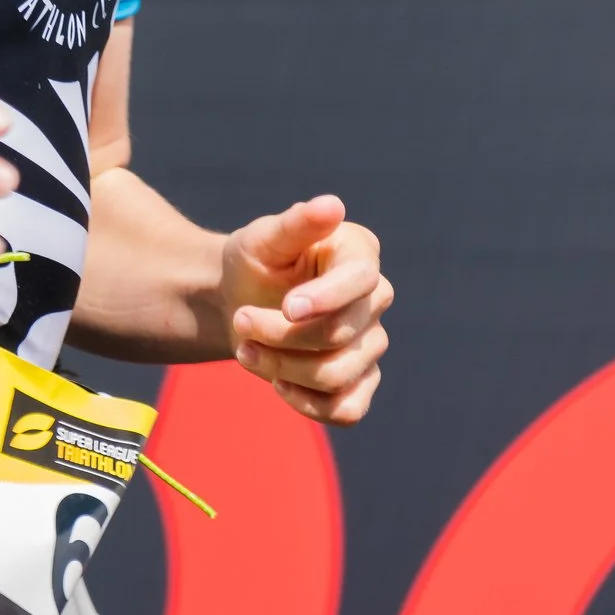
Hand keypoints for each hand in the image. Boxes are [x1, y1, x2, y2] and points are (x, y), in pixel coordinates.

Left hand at [219, 194, 390, 423]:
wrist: (239, 302)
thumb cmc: (254, 263)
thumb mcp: (262, 239)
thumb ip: (295, 225)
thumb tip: (333, 206)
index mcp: (359, 254)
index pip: (359, 282)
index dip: (325, 299)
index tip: (287, 307)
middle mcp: (375, 299)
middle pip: (340, 334)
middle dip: (280, 334)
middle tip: (240, 321)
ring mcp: (371, 343)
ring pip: (338, 375)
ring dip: (282, 369)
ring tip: (246, 350)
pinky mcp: (360, 380)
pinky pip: (348, 409)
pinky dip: (308, 406)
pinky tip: (278, 385)